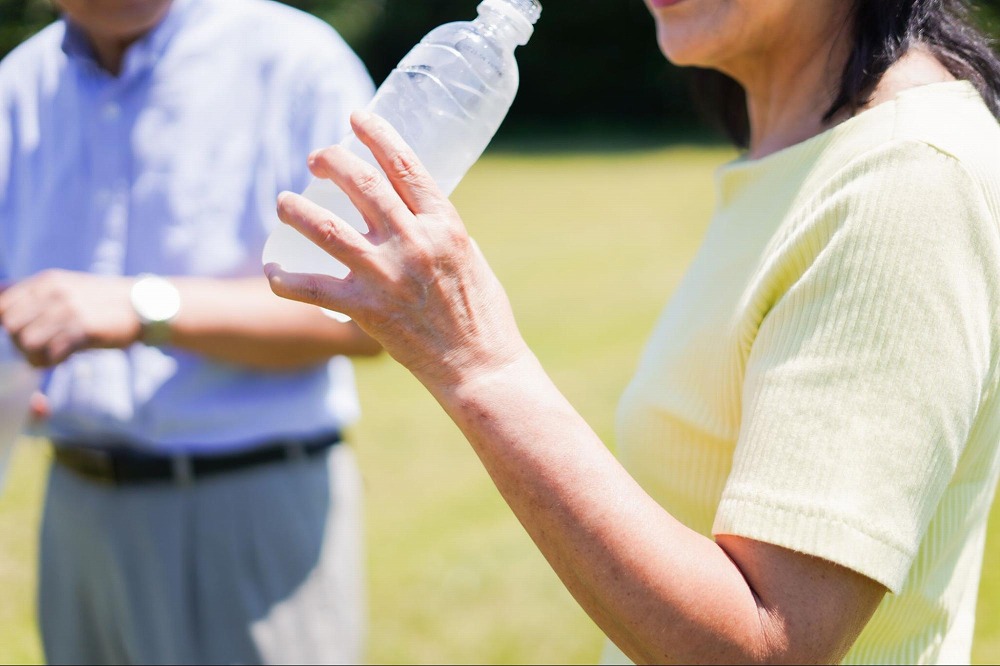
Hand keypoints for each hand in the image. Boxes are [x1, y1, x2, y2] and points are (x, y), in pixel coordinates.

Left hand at [0, 270, 140, 367]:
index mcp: (45, 281)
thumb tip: (2, 301)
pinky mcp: (85, 329)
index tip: (23, 335)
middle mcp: (53, 292)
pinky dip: (53, 361)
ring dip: (34, 356)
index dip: (7, 326)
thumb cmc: (101, 301)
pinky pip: (53, 353)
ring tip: (48, 357)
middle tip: (36, 350)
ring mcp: (69, 310)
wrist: (141, 305)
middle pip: (11, 325)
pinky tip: (63, 358)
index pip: (3, 306)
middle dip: (18, 343)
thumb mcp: (66, 286)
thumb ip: (35, 294)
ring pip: (27, 342)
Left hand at [265, 111, 530, 388]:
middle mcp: (415, 242)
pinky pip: (312, 289)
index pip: (405, 165)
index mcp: (446, 225)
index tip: (356, 117)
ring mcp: (387, 275)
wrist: (480, 366)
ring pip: (326, 228)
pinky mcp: (366, 310)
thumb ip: (439, 234)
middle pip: (361, 185)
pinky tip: (273, 271)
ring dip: (298, 209)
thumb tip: (413, 217)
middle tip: (316, 158)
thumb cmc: (482, 315)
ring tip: (284, 201)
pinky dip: (286, 280)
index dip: (377, 135)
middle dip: (331, 161)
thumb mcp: (470, 258)